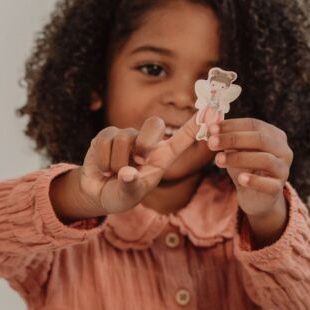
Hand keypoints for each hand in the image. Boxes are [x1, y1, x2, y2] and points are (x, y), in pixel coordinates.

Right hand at [52, 117, 197, 218]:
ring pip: (124, 138)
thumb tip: (127, 173)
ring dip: (116, 163)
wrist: (97, 194)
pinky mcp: (107, 135)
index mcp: (161, 158)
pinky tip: (102, 169)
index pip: (182, 138)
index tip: (211, 111)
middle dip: (144, 143)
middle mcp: (147, 143)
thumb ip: (130, 187)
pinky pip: (105, 141)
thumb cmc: (121, 194)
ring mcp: (127, 136)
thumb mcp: (129, 197)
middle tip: (137, 163)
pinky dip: (102, 160)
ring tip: (113, 174)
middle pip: (155, 125)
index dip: (195, 125)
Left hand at [208, 118, 291, 241]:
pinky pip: (268, 184)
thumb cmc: (245, 168)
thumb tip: (210, 127)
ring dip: (239, 158)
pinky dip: (254, 180)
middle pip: (260, 139)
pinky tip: (240, 179)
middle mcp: (283, 150)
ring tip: (218, 160)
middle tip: (211, 142)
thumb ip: (227, 139)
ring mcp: (283, 169)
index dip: (232, 126)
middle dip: (233, 139)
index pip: (254, 124)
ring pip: (265, 159)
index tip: (211, 129)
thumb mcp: (235, 151)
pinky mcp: (278, 188)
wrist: (256, 197)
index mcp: (274, 135)